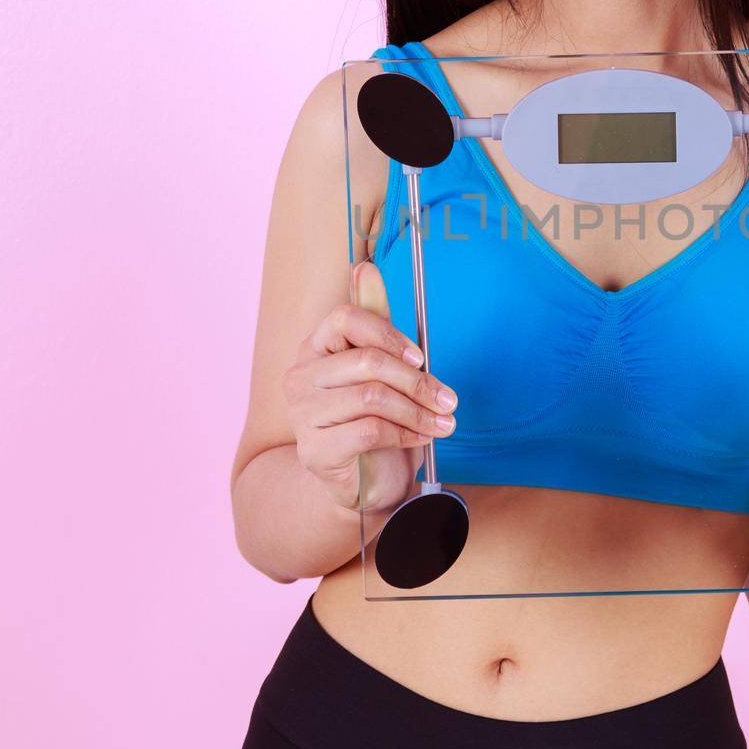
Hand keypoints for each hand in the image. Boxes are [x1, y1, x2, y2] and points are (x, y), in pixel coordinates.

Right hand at [281, 260, 458, 512]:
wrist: (363, 480)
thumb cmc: (374, 418)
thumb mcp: (381, 369)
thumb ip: (376, 323)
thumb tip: (365, 268)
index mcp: (316, 347)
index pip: (346, 318)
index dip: (389, 334)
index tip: (420, 357)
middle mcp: (300, 376)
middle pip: (366, 361)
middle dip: (417, 381)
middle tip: (448, 399)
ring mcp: (302, 414)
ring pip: (372, 398)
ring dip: (418, 411)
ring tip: (442, 423)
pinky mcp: (314, 450)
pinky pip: (369, 431)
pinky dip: (405, 434)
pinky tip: (421, 439)